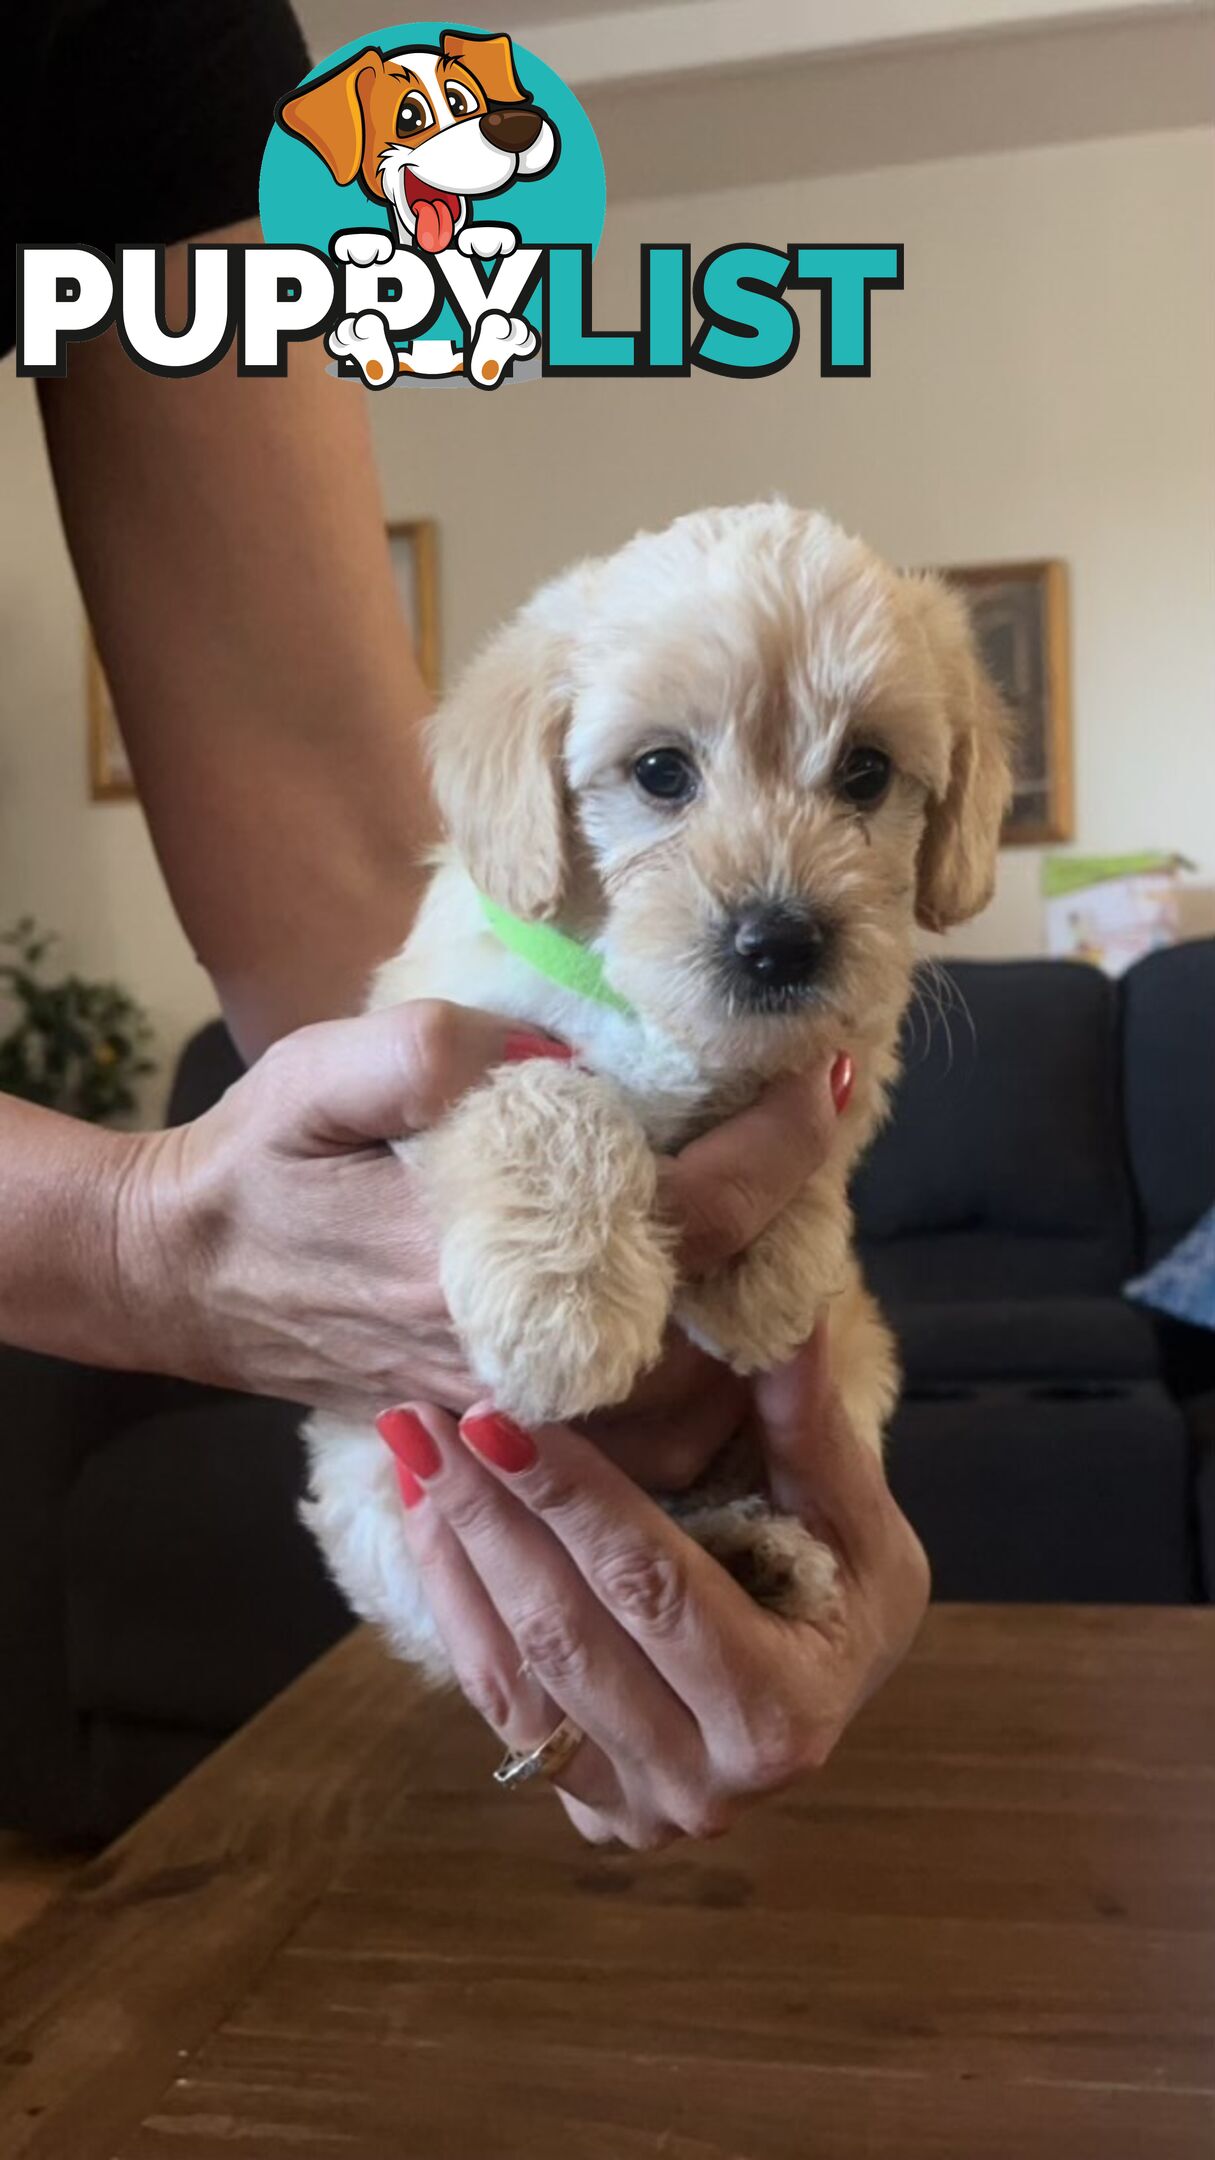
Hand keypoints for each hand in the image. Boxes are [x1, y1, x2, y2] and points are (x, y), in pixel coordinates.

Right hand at [117, 1006, 843, 1423]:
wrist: (186, 1278)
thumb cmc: (257, 1169)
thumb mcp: (312, 1078)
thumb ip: (419, 1054)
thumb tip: (541, 1055)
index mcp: (498, 1266)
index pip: (693, 1216)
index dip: (779, 1147)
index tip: (828, 1073)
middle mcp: (533, 1349)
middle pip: (721, 1298)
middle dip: (791, 1207)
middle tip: (813, 1111)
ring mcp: (529, 1391)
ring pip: (696, 1351)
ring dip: (752, 1264)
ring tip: (773, 1168)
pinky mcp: (518, 1400)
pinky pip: (647, 1372)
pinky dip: (696, 1309)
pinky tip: (699, 1235)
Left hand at [380, 1328, 929, 1848]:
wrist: (827, 1691)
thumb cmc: (845, 1589)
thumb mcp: (853, 1514)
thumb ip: (808, 1423)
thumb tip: (787, 1308)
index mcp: (782, 1711)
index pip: (652, 1587)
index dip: (570, 1497)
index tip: (494, 1413)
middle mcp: (707, 1784)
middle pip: (566, 1634)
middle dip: (487, 1514)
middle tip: (423, 1415)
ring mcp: (640, 1807)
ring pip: (514, 1676)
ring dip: (454, 1551)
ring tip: (410, 1447)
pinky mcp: (589, 1807)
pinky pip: (498, 1703)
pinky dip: (455, 1600)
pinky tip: (427, 1514)